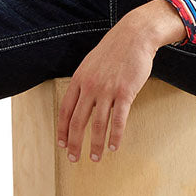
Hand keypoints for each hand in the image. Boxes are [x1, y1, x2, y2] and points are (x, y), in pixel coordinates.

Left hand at [57, 17, 158, 163]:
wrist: (133, 36)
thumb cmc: (113, 50)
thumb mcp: (90, 64)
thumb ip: (84, 82)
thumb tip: (80, 101)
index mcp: (79, 80)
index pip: (65, 110)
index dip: (63, 130)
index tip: (62, 144)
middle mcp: (90, 87)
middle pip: (78, 121)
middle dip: (75, 143)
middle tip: (73, 158)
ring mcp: (107, 90)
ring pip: (98, 125)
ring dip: (95, 145)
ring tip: (95, 158)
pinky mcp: (125, 93)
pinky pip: (118, 120)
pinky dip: (115, 136)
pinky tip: (114, 147)